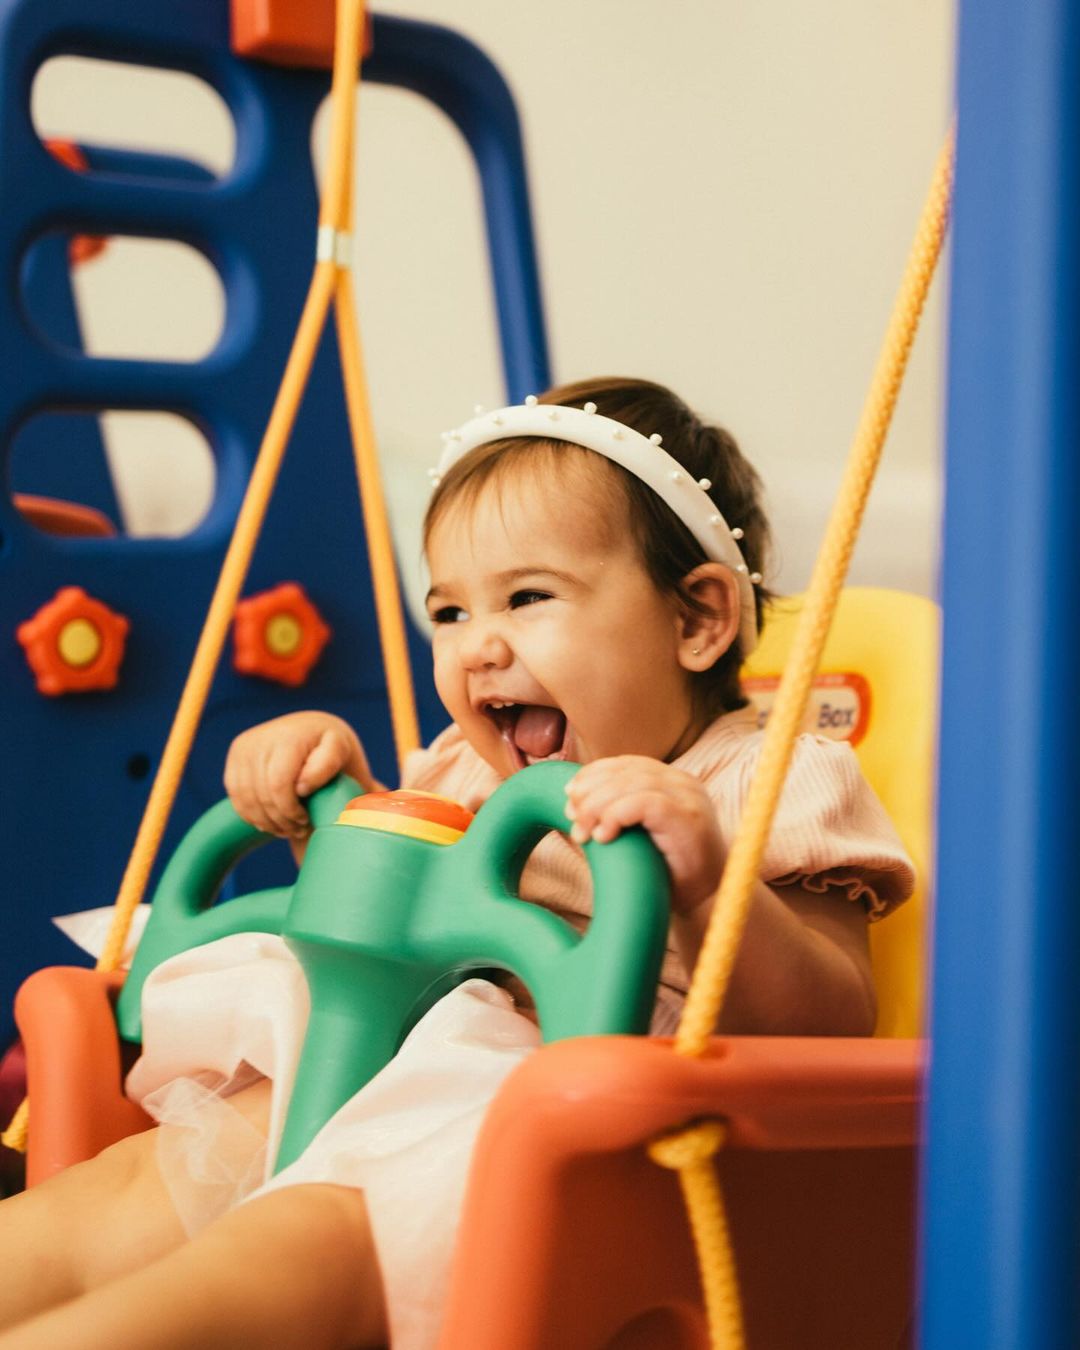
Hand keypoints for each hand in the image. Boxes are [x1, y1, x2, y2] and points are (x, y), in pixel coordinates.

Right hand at [224, 711, 374, 837]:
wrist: (314, 731)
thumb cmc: (334, 750)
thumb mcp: (342, 753)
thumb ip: (328, 766)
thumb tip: (300, 786)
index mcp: (291, 736)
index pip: (279, 785)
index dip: (290, 810)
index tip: (307, 819)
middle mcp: (263, 736)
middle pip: (262, 794)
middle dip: (280, 820)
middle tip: (298, 830)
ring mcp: (246, 745)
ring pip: (246, 798)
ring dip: (265, 821)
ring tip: (286, 829)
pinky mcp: (236, 754)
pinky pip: (235, 795)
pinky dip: (251, 814)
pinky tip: (270, 821)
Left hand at [563, 756, 724, 914]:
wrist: (708, 903)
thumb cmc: (671, 872)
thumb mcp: (641, 835)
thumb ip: (620, 813)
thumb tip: (573, 800)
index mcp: (673, 782)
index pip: (628, 764)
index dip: (594, 774)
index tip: (569, 794)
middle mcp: (684, 784)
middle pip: (627, 771)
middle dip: (591, 791)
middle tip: (570, 816)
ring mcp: (689, 799)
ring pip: (632, 784)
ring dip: (597, 806)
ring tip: (580, 832)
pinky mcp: (689, 818)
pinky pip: (646, 803)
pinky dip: (616, 816)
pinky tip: (602, 836)